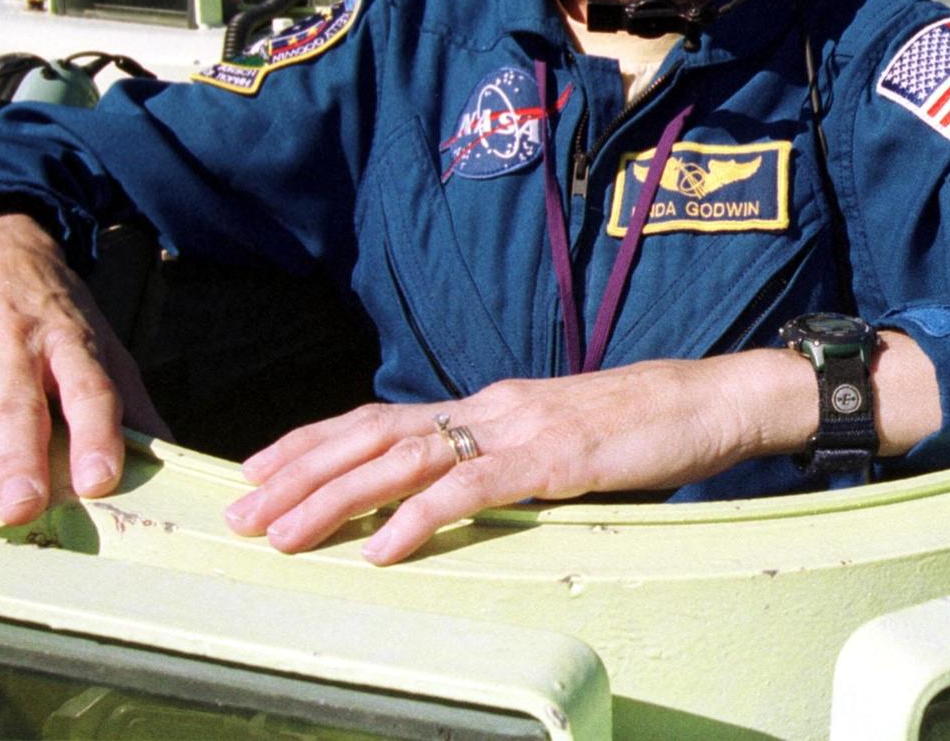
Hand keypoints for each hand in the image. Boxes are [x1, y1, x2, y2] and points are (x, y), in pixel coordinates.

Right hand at [0, 213, 167, 524]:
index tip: (98, 481)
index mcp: (72, 343)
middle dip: (21, 458)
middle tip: (23, 506)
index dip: (96, 435)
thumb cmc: (59, 316)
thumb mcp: (105, 345)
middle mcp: (19, 348)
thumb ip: (131, 403)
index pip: (89, 390)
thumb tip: (173, 462)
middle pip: (20, 407)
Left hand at [225, 351, 816, 563]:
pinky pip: (470, 489)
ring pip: (403, 459)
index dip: (314, 441)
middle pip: (373, 435)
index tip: (259, 470)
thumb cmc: (640, 427)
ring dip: (334, 496)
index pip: (381, 417)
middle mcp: (488, 408)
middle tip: (241, 512)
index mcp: (486, 406)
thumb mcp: (557, 443)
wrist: (709, 400)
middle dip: (299, 472)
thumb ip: (506, 459)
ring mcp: (516, 430)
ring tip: (282, 531)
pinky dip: (417, 519)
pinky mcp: (551, 459)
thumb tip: (459, 489)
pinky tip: (379, 550)